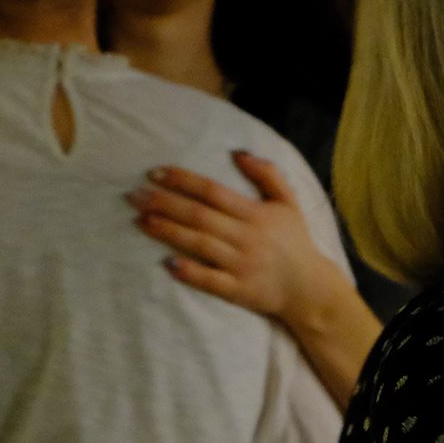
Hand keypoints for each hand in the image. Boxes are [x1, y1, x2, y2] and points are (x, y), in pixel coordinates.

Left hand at [128, 150, 343, 324]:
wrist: (310, 288)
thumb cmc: (295, 241)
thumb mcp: (288, 202)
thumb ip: (267, 174)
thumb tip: (238, 152)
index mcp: (255, 213)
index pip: (212, 191)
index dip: (183, 180)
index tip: (155, 173)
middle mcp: (246, 237)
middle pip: (199, 216)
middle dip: (164, 203)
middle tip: (134, 195)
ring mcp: (241, 265)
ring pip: (198, 244)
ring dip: (167, 231)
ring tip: (139, 220)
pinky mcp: (238, 290)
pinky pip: (210, 280)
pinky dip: (189, 272)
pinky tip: (166, 262)